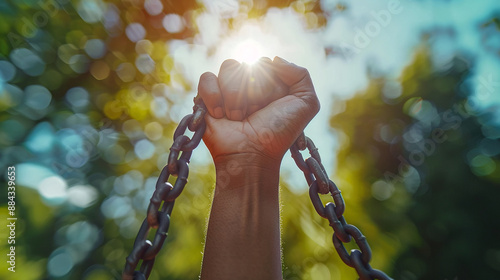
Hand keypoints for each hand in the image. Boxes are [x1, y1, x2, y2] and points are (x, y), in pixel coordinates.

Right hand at [198, 57, 319, 163]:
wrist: (252, 155)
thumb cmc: (278, 133)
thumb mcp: (305, 103)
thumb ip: (300, 74)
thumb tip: (275, 59)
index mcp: (270, 83)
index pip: (266, 63)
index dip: (270, 84)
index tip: (273, 106)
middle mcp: (248, 84)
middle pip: (248, 64)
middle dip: (254, 92)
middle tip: (255, 114)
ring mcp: (226, 90)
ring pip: (228, 68)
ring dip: (235, 96)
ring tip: (238, 118)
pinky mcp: (206, 98)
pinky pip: (207, 77)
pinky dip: (214, 95)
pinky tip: (220, 114)